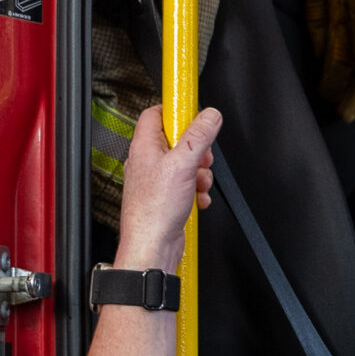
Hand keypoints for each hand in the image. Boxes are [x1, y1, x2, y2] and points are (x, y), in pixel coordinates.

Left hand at [112, 105, 220, 272]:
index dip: (175, 110)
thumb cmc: (154, 210)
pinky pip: (187, 184)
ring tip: (198, 182)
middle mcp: (148, 161)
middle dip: (197, 149)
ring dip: (200, 173)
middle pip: (177, 139)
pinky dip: (197, 190)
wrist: (152, 245)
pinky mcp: (167, 196)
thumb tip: (210, 115)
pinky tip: (197, 198)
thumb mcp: (183, 164)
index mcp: (144, 147)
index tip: (192, 112)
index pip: (156, 113)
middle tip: (202, 156)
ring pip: (186, 164)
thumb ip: (198, 137)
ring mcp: (157, 180)